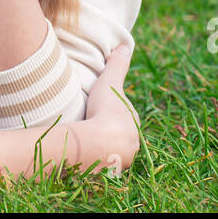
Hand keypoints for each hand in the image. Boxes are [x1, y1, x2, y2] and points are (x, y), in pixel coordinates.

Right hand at [81, 44, 140, 174]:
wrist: (98, 143)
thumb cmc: (105, 111)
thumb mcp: (110, 82)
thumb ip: (117, 64)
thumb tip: (124, 45)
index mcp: (134, 123)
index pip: (127, 117)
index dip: (115, 112)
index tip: (102, 109)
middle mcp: (132, 143)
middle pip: (121, 136)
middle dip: (110, 132)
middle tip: (92, 126)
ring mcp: (121, 159)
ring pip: (113, 152)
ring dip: (103, 148)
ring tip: (86, 143)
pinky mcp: (108, 172)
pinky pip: (101, 164)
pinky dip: (94, 160)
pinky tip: (83, 157)